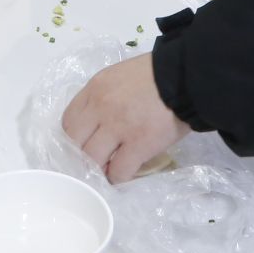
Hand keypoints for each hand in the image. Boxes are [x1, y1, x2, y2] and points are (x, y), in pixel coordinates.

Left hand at [62, 55, 193, 184]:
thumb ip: (104, 96)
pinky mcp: (139, 144)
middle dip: (81, 156)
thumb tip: (98, 123)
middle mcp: (100, 108)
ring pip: (92, 160)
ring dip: (98, 169)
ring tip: (107, 171)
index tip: (83, 145)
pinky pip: (119, 171)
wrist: (185, 76)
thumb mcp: (119, 77)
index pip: (68, 121)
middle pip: (74, 142)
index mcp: (95, 89)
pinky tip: (124, 175)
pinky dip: (118, 178)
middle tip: (93, 162)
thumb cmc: (156, 75)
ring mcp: (118, 127)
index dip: (74, 138)